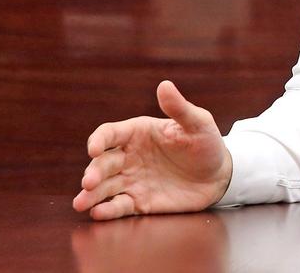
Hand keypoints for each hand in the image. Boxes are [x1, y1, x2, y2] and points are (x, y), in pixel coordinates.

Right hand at [72, 80, 233, 220]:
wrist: (219, 176)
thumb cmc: (206, 143)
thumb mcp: (198, 123)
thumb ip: (179, 108)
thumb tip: (164, 85)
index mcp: (138, 132)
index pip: (110, 133)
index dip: (99, 140)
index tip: (93, 149)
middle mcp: (129, 156)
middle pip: (103, 163)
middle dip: (93, 172)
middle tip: (89, 182)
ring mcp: (132, 180)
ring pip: (105, 187)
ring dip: (91, 195)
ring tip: (81, 203)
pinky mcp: (139, 201)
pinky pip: (119, 206)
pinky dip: (107, 210)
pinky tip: (98, 213)